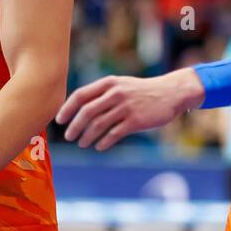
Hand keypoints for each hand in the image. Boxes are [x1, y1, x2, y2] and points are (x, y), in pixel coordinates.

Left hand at [57, 67, 204, 151]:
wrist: (171, 93)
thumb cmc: (141, 91)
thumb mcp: (121, 85)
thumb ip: (102, 93)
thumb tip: (79, 108)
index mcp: (109, 83)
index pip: (80, 95)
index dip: (67, 109)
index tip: (60, 120)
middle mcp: (116, 93)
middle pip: (86, 112)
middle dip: (74, 126)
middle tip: (68, 136)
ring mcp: (126, 107)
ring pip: (98, 125)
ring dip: (87, 136)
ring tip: (82, 143)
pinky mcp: (136, 121)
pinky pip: (114, 134)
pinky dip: (103, 142)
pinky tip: (99, 146)